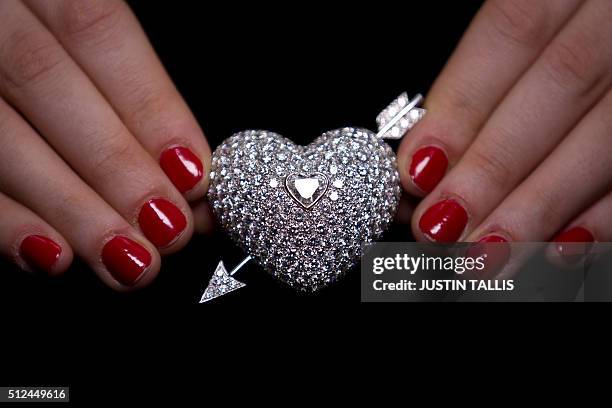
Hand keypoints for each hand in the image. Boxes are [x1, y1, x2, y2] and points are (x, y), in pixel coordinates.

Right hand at [0, 0, 210, 288]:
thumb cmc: (46, 42)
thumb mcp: (78, 35)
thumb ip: (130, 91)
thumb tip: (188, 170)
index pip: (94, 28)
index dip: (148, 104)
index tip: (193, 172)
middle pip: (43, 81)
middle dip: (115, 165)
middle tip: (167, 228)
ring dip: (69, 205)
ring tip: (128, 256)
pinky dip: (3, 220)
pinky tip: (51, 254)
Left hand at [398, 0, 611, 265]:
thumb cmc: (560, 26)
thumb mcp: (531, 19)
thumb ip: (483, 79)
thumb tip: (424, 158)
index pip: (514, 31)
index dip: (463, 104)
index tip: (418, 169)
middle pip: (562, 84)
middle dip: (494, 165)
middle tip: (441, 227)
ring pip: (611, 130)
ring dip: (543, 200)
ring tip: (486, 251)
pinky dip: (607, 211)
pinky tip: (561, 245)